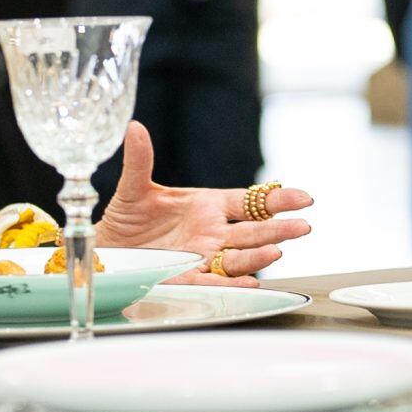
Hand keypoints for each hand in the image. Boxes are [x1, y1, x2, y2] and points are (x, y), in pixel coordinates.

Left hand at [95, 122, 314, 283]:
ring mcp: (204, 257)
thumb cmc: (128, 218)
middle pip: (254, 231)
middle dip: (279, 229)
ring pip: (240, 257)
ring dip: (259, 255)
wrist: (110, 250)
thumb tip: (135, 127)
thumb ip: (140, 160)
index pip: (250, 202)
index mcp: (208, 205)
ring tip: (276, 251)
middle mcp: (213, 232)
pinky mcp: (189, 279)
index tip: (302, 198)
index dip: (276, 200)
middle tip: (302, 226)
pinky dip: (231, 283)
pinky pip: (214, 282)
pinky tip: (250, 282)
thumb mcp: (133, 187)